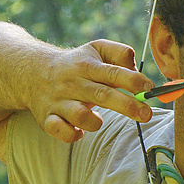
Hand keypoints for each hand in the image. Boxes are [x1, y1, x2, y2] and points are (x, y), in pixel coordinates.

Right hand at [29, 39, 153, 143]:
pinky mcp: (47, 118)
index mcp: (87, 66)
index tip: (149, 88)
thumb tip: (137, 71)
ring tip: (98, 120)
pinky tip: (79, 131)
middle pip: (102, 95)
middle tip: (146, 114)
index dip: (134, 81)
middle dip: (127, 106)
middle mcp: (74, 83)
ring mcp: (60, 102)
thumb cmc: (76, 63)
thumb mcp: (96, 49)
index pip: (113, 72)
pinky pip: (59, 131)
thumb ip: (119, 53)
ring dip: (95, 122)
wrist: (33, 72)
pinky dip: (71, 134)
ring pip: (79, 115)